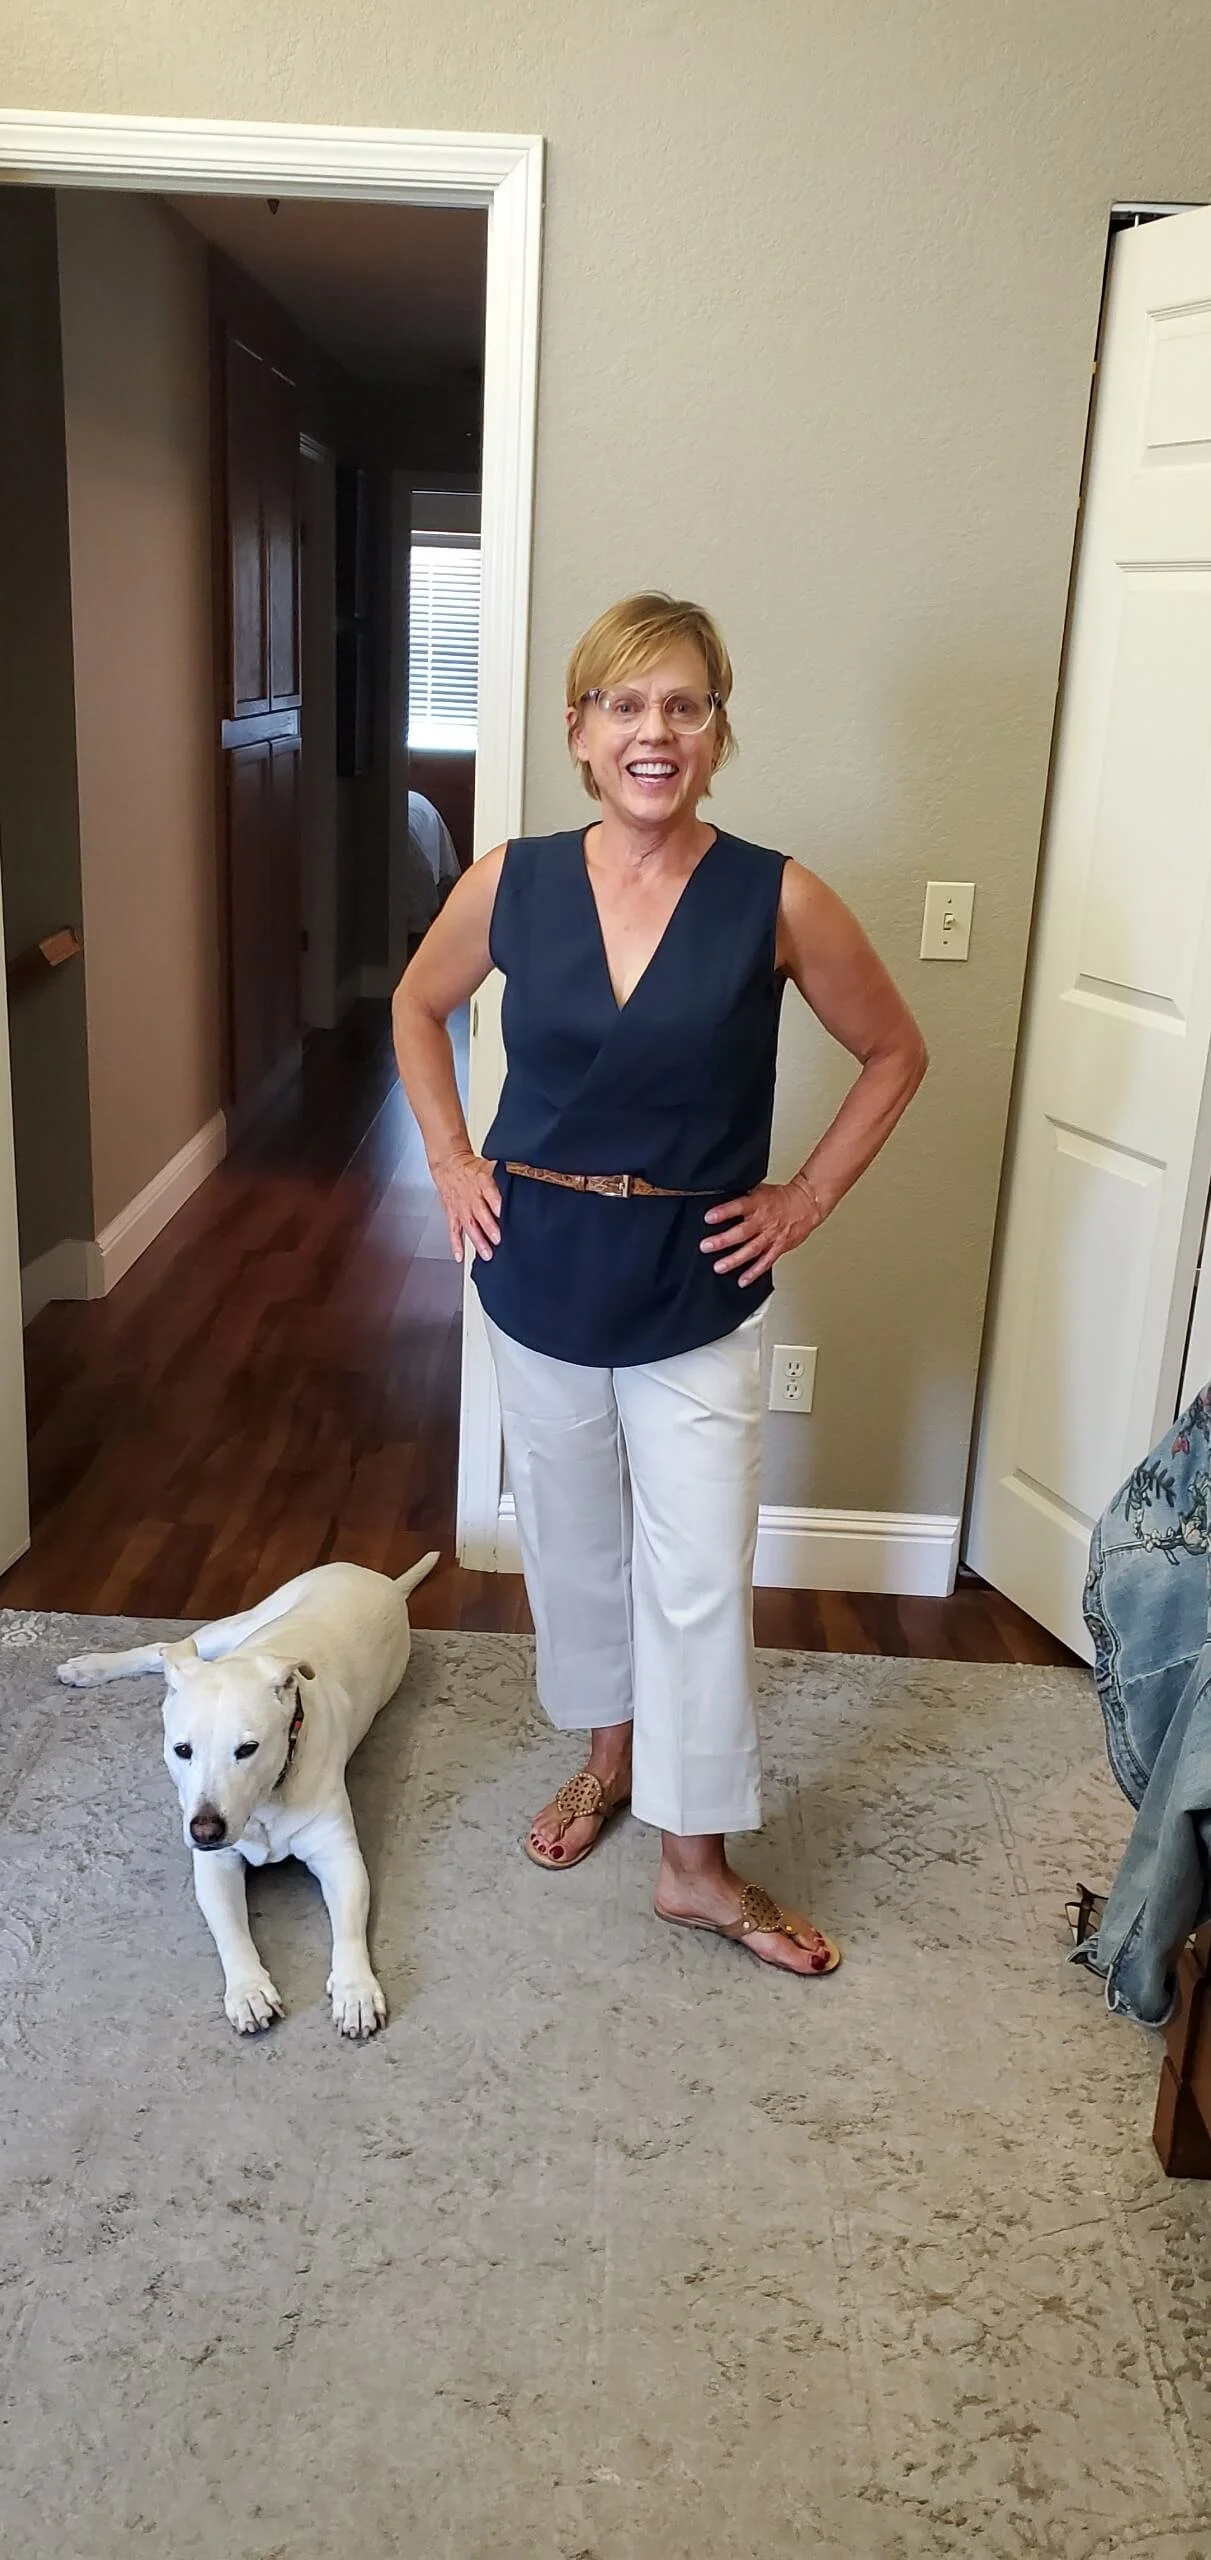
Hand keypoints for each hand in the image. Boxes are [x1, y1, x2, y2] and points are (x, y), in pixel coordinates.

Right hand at [431, 1150, 501, 1263]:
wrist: (449, 1164)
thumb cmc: (473, 1169)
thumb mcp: (490, 1166)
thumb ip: (506, 1175)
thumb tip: (526, 1178)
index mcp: (482, 1182)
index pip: (490, 1192)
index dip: (496, 1203)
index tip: (503, 1212)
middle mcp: (471, 1196)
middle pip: (480, 1212)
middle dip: (489, 1227)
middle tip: (498, 1239)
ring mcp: (461, 1207)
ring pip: (469, 1225)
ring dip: (477, 1240)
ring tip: (486, 1253)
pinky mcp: (453, 1214)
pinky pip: (453, 1230)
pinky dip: (456, 1244)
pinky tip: (460, 1256)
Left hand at [700, 1176, 821, 1285]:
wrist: (806, 1205)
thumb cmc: (781, 1198)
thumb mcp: (759, 1190)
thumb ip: (742, 1197)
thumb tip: (721, 1197)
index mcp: (758, 1203)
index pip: (739, 1206)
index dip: (723, 1212)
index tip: (708, 1217)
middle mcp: (764, 1221)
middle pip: (742, 1232)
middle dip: (723, 1240)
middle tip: (706, 1246)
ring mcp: (771, 1236)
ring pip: (751, 1250)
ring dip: (734, 1260)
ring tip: (719, 1267)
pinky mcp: (778, 1248)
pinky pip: (765, 1262)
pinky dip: (754, 1273)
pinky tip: (742, 1280)